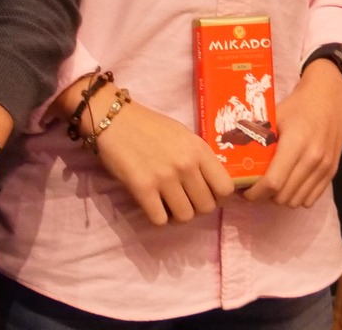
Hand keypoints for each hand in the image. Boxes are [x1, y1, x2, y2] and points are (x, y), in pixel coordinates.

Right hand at [85, 92, 234, 224]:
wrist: (115, 120)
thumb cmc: (152, 127)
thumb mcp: (185, 136)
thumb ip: (199, 158)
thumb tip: (212, 185)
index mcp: (199, 150)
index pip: (225, 188)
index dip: (219, 197)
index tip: (208, 195)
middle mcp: (186, 164)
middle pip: (206, 207)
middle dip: (197, 208)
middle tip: (185, 200)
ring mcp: (164, 177)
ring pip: (185, 217)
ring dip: (177, 215)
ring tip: (169, 205)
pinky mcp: (142, 188)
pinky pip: (160, 220)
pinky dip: (158, 218)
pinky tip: (154, 206)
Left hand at [245, 59, 341, 208]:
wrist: (331, 95)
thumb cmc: (299, 105)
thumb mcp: (274, 116)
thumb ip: (256, 138)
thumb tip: (231, 155)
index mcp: (295, 143)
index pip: (272, 182)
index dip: (255, 193)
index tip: (244, 190)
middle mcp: (312, 159)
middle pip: (283, 196)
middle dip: (265, 196)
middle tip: (256, 186)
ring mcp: (325, 167)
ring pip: (296, 201)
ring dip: (281, 198)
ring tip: (273, 185)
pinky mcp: (333, 171)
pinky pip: (311, 199)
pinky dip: (298, 197)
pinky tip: (290, 184)